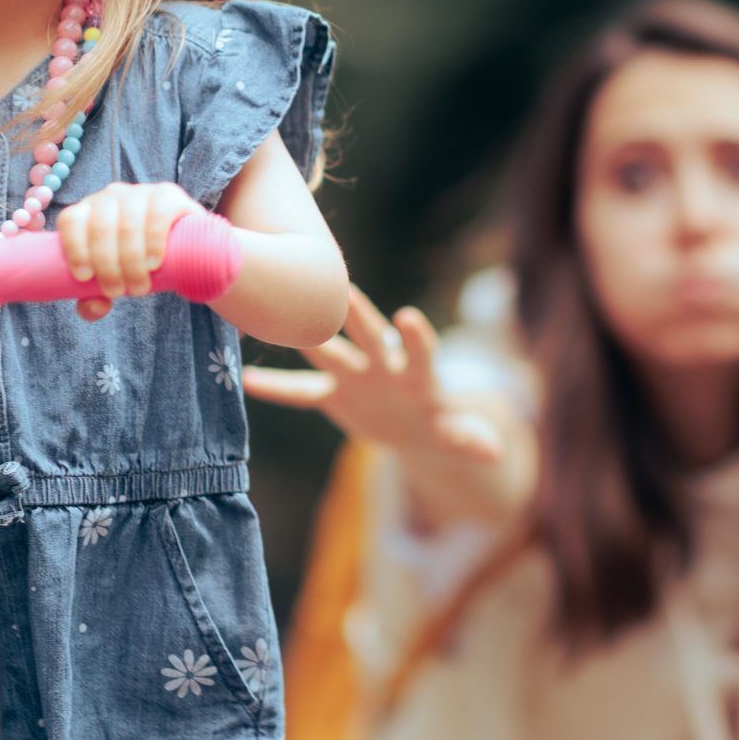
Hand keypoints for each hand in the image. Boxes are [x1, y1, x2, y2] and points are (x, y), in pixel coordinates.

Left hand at [57, 182, 205, 320]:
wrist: (187, 251)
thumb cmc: (139, 264)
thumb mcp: (116, 280)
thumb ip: (96, 298)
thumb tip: (95, 308)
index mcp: (89, 211)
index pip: (70, 220)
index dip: (74, 248)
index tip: (85, 278)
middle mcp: (111, 196)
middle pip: (99, 227)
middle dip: (107, 266)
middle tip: (119, 292)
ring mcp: (140, 193)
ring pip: (127, 225)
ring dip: (130, 261)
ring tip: (139, 287)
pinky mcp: (168, 196)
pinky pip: (156, 214)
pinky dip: (153, 241)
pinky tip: (154, 263)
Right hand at [241, 285, 503, 463]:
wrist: (416, 427)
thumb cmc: (443, 427)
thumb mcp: (459, 437)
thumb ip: (472, 440)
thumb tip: (495, 451)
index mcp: (419, 373)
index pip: (419, 349)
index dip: (414, 336)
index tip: (407, 317)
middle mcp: (384, 364)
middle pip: (368, 334)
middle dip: (355, 314)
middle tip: (339, 288)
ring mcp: (355, 375)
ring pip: (328, 351)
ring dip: (305, 337)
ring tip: (274, 314)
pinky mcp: (333, 393)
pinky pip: (300, 392)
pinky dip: (275, 388)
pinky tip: (243, 381)